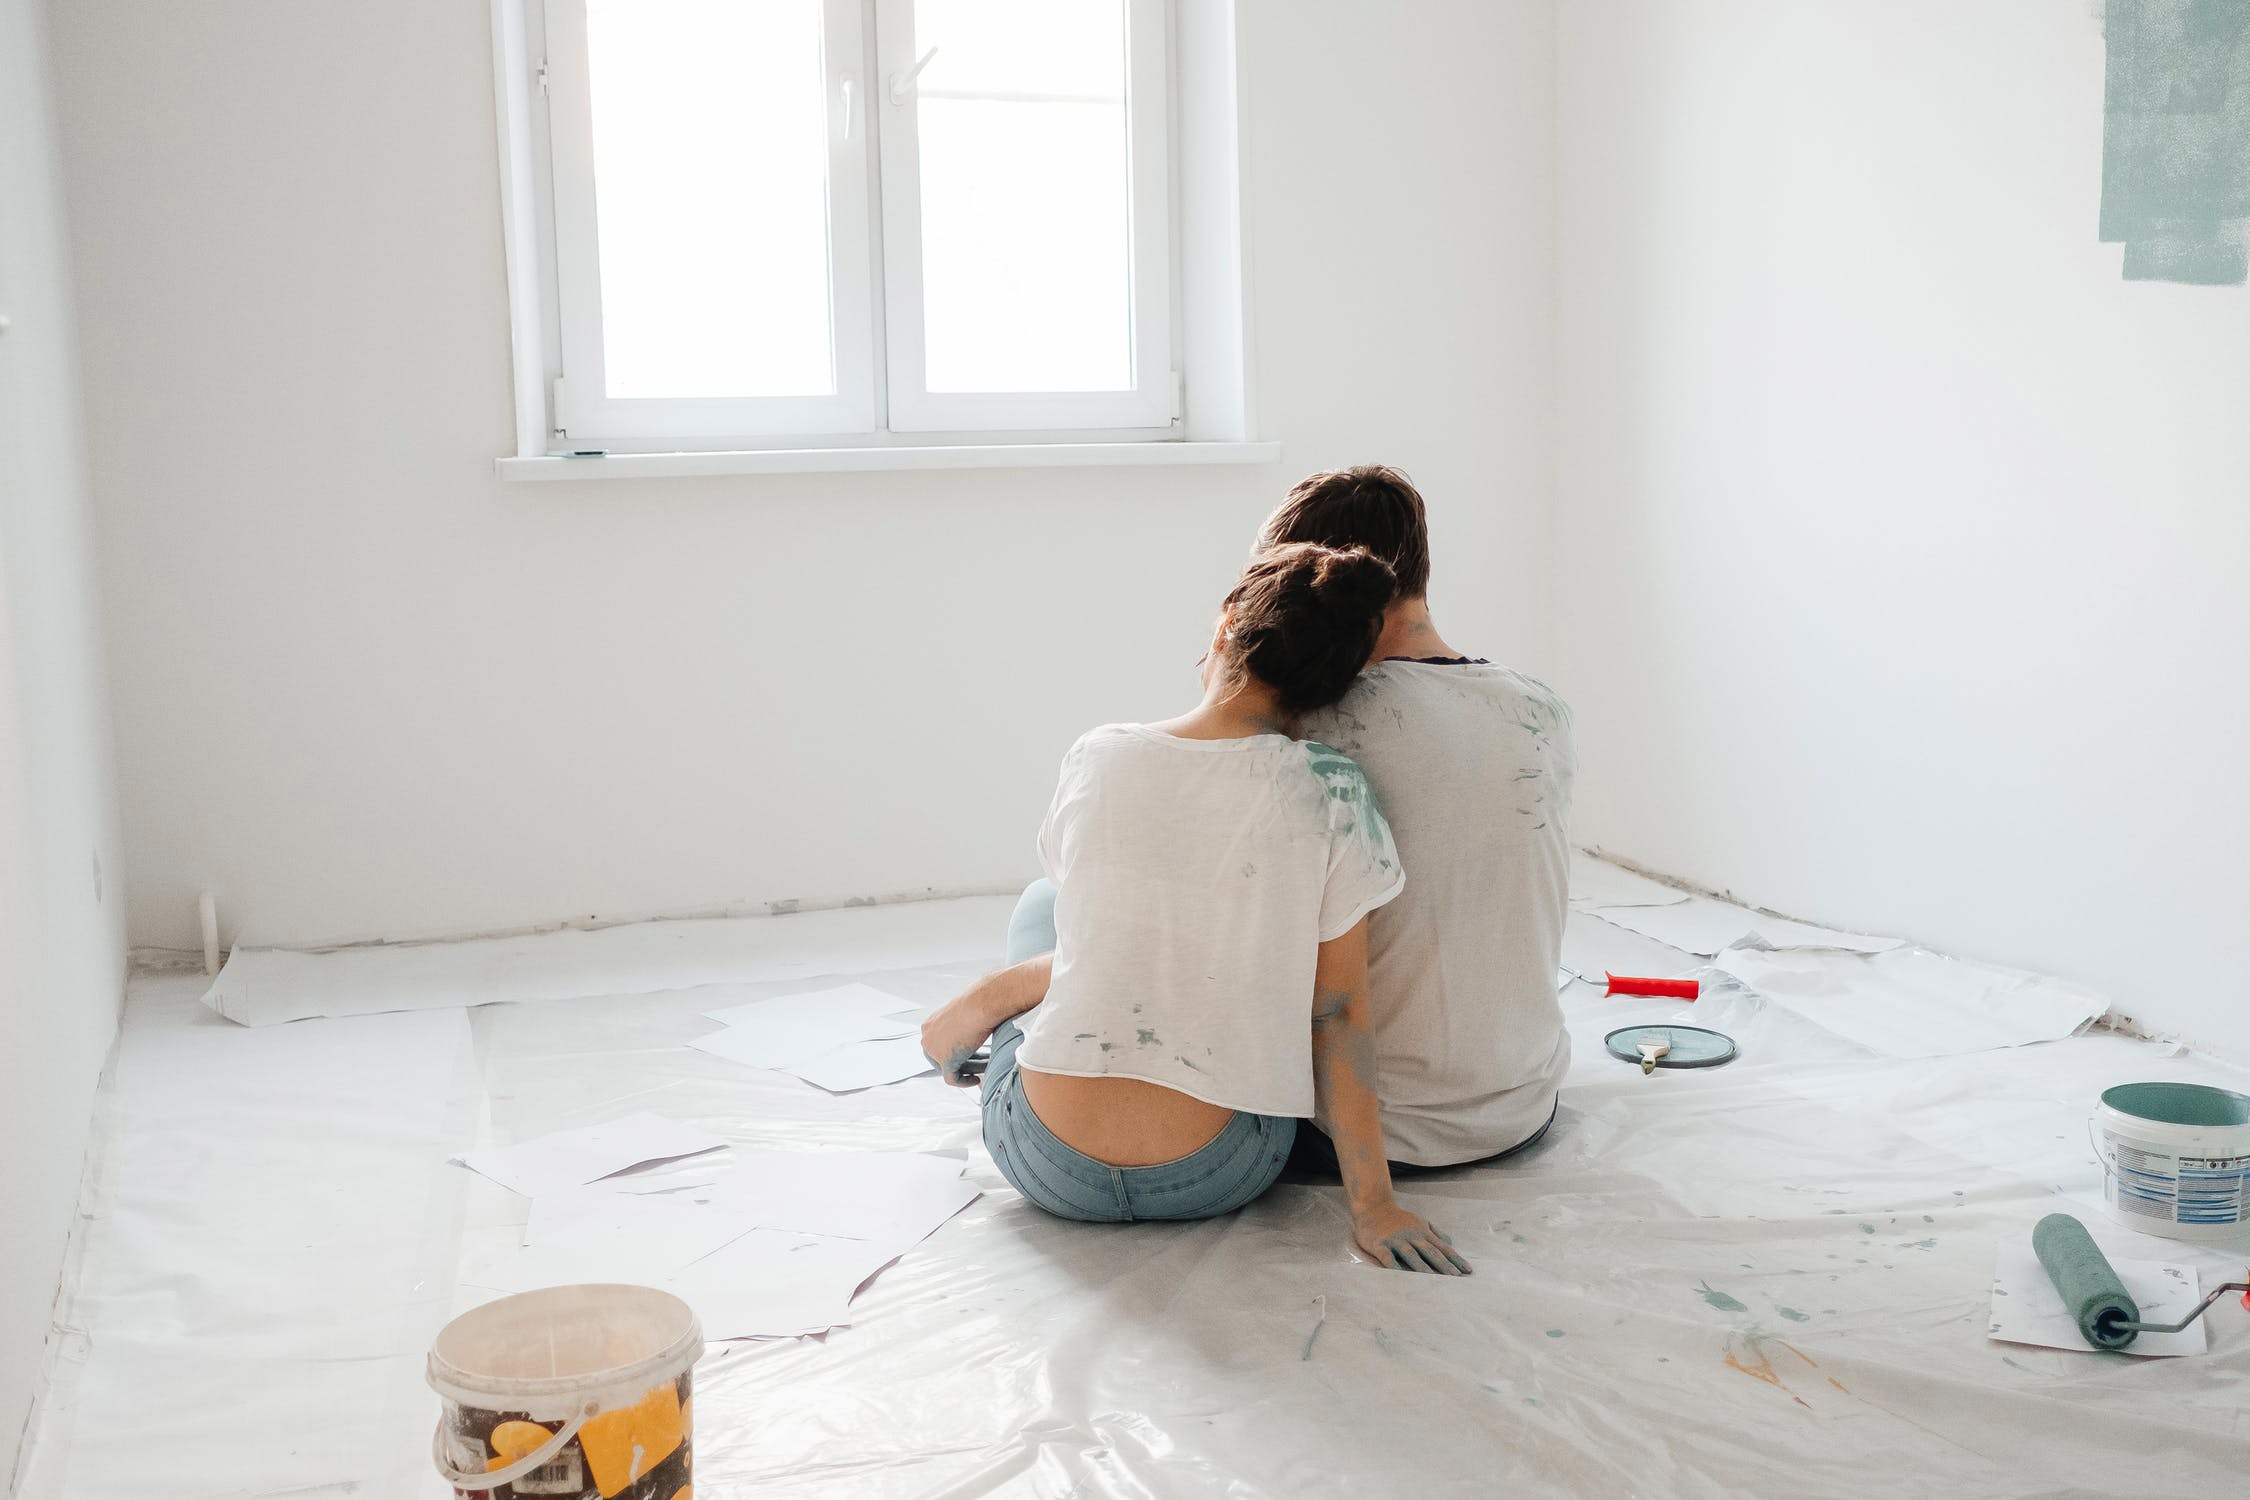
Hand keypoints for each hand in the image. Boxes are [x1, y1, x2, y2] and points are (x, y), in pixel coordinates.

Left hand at [919, 996, 995, 1086]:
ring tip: (987, 1066)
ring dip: (971, 1069)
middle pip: (942, 1059)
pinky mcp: (945, 1061)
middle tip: (982, 1061)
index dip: (956, 1051)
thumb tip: (969, 1034)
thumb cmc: (976, 1003)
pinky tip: (977, 1079)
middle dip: (963, 1061)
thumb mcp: (963, 1014)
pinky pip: (952, 1079)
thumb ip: (960, 1027)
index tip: (972, 1055)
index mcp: (929, 1025)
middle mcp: (927, 1038)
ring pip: (950, 1068)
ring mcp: (933, 1050)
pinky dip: (965, 1082)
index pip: (938, 1046)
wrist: (980, 1004)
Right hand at [1352, 1204, 1470, 1274]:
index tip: (1467, 1270)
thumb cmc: (1398, 1218)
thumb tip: (1450, 1243)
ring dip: (1422, 1267)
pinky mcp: (1380, 1244)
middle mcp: (1411, 1235)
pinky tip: (1399, 1274)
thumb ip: (1435, 1232)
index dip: (1455, 1259)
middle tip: (1455, 1277)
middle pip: (1429, 1251)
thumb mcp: (1419, 1221)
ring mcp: (1395, 1240)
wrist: (1373, 1207)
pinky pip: (1387, 1256)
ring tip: (1433, 1279)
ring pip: (1411, 1254)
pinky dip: (1393, 1265)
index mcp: (1422, 1232)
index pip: (1442, 1247)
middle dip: (1443, 1264)